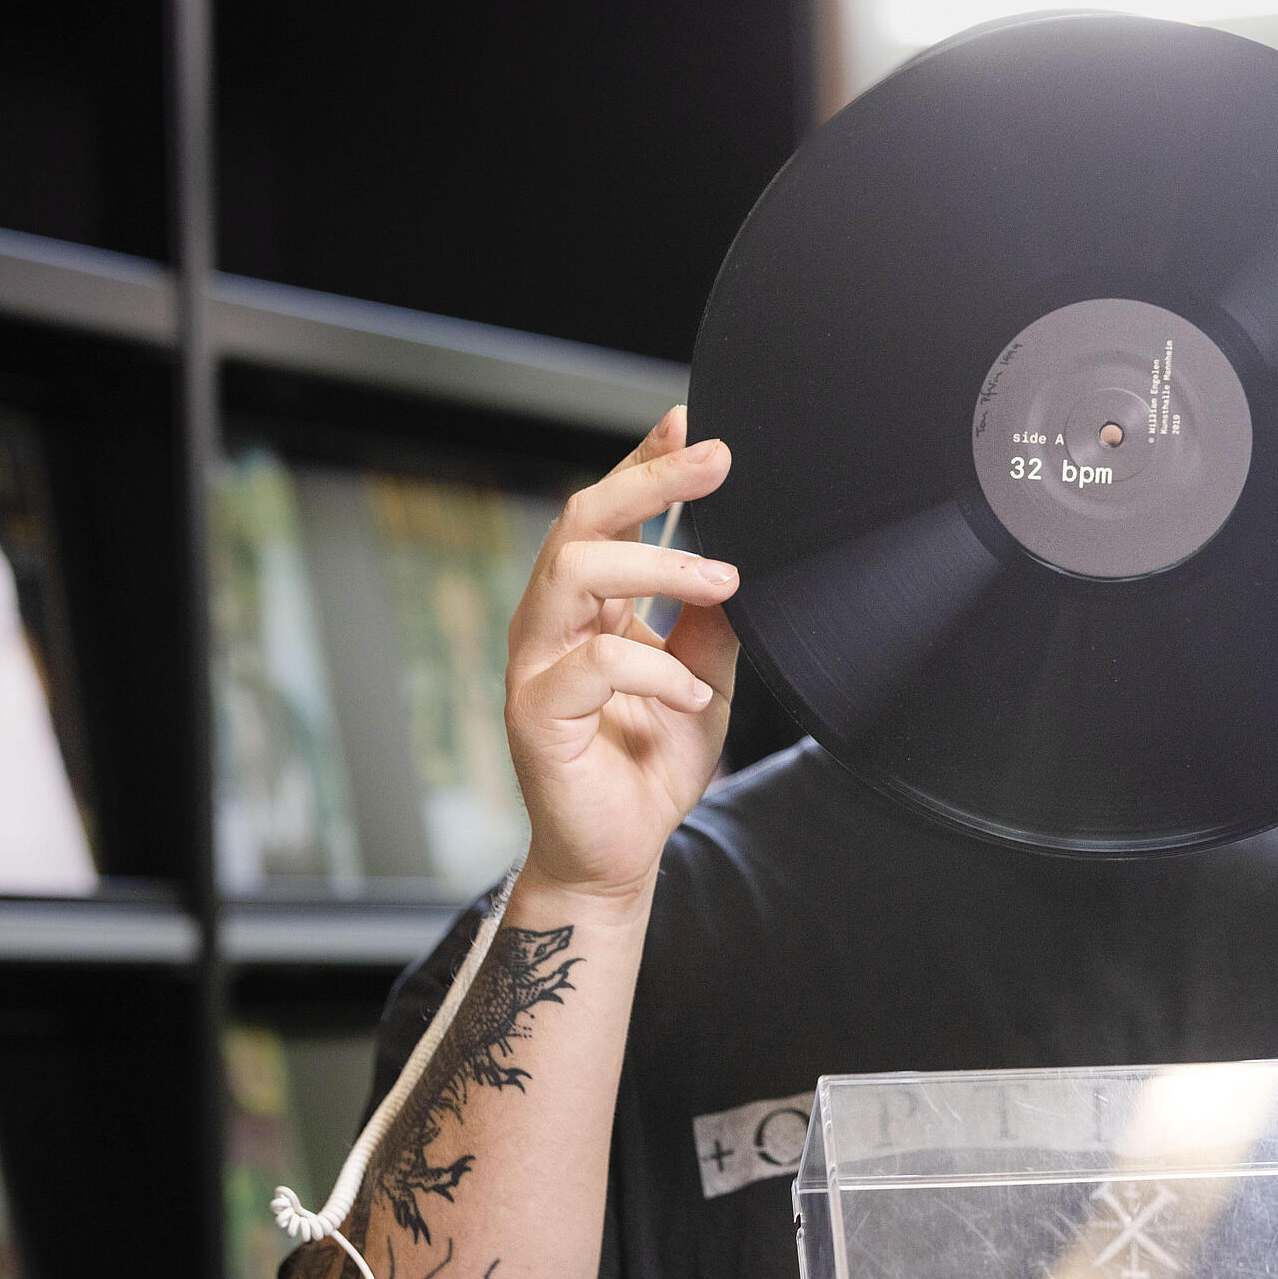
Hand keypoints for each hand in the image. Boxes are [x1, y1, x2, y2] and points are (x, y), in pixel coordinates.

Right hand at [504, 406, 740, 906]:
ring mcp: (537, 666)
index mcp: (586, 606)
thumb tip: (740, 561)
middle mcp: (551, 624)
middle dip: (650, 482)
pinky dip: (655, 670)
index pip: (608, 516)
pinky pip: (593, 664)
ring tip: (726, 581)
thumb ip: (713, 621)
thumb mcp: (705, 679)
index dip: (644, 464)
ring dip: (658, 566)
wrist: (619, 855)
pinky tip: (695, 693)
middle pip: (582, 522)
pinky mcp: (538, 714)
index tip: (690, 423)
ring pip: (574, 573)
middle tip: (717, 459)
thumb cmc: (650, 763)